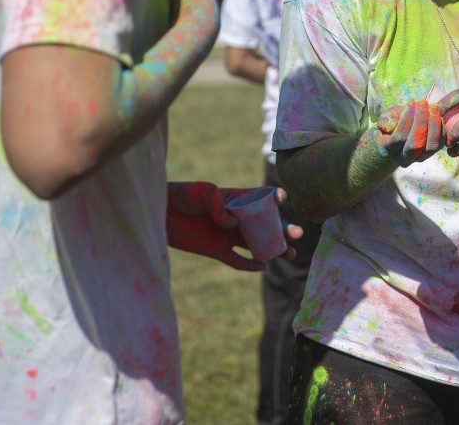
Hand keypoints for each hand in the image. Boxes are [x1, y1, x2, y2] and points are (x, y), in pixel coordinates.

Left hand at [166, 181, 301, 270]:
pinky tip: (263, 265)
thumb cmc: (182, 196)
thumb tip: (231, 223)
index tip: (282, 199)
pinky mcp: (218, 251)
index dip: (276, 199)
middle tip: (297, 233)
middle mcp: (238, 219)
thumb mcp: (202, 192)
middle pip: (267, 226)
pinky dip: (250, 264)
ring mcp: (229, 236)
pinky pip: (237, 260)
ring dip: (274, 249)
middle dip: (283, 229)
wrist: (161, 213)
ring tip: (289, 253)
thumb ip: (218, 203)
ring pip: (258, 244)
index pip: (263, 199)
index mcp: (239, 200)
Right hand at [375, 100, 443, 166]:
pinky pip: (439, 144)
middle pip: (415, 144)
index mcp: (387, 150)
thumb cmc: (391, 123)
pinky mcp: (431, 154)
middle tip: (423, 103)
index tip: (411, 102)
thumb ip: (385, 120)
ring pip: (430, 147)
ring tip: (433, 107)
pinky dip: (440, 128)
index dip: (406, 120)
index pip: (398, 138)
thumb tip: (392, 125)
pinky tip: (437, 114)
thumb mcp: (384, 118)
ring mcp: (418, 159)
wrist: (398, 134)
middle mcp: (403, 159)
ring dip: (433, 125)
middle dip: (421, 121)